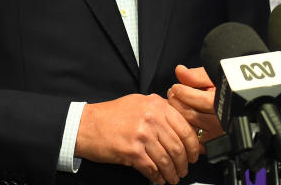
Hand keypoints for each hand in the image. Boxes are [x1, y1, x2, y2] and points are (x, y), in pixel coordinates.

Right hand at [75, 93, 200, 184]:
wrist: (86, 125)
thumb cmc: (111, 115)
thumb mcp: (138, 103)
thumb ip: (160, 112)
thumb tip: (182, 129)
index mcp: (156, 104)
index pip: (185, 127)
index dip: (193, 145)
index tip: (194, 154)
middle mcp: (151, 117)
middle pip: (178, 146)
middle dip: (184, 162)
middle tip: (184, 169)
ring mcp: (142, 134)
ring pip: (167, 160)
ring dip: (172, 173)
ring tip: (173, 178)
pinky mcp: (132, 151)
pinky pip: (152, 168)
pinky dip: (158, 177)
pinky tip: (158, 180)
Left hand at [167, 64, 223, 149]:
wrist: (243, 110)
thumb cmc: (228, 91)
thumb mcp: (216, 79)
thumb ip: (198, 76)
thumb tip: (180, 70)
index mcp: (222, 105)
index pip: (197, 100)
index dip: (183, 93)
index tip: (175, 87)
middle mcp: (220, 123)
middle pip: (191, 114)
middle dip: (177, 103)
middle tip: (171, 94)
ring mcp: (216, 136)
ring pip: (189, 127)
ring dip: (178, 116)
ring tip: (174, 104)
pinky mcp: (211, 145)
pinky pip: (192, 139)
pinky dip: (184, 129)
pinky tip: (181, 119)